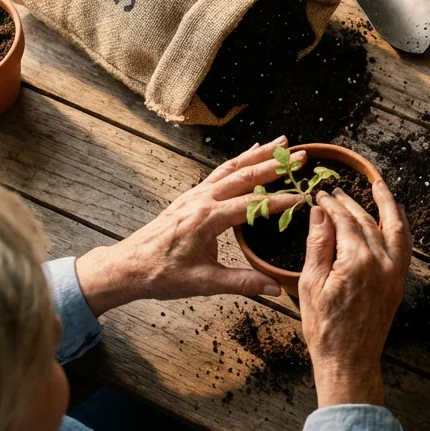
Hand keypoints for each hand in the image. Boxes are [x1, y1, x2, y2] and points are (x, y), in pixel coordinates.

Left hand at [74, 138, 305, 315]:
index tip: (302, 196)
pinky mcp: (191, 196)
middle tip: (301, 156)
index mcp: (206, 219)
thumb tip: (274, 288)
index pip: (251, 205)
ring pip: (232, 168)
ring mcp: (195, 195)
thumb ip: (241, 283)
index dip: (279, 202)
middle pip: (244, 175)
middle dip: (275, 164)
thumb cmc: (161, 274)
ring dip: (259, 154)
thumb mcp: (203, 283)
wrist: (128, 267)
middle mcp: (202, 200)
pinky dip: (239, 160)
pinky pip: (219, 172)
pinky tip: (251, 153)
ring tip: (282, 142)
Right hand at [299, 181, 410, 406]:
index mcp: (358, 261)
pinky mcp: (399, 281)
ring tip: (378, 185)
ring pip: (394, 227)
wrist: (349, 360)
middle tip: (334, 192)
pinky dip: (400, 226)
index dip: (331, 206)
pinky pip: (404, 244)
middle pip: (367, 221)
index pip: (345, 221)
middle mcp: (383, 262)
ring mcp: (395, 271)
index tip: (320, 195)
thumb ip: (318, 244)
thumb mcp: (310, 284)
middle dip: (349, 204)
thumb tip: (319, 213)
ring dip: (387, 205)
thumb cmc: (325, 327)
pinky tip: (394, 216)